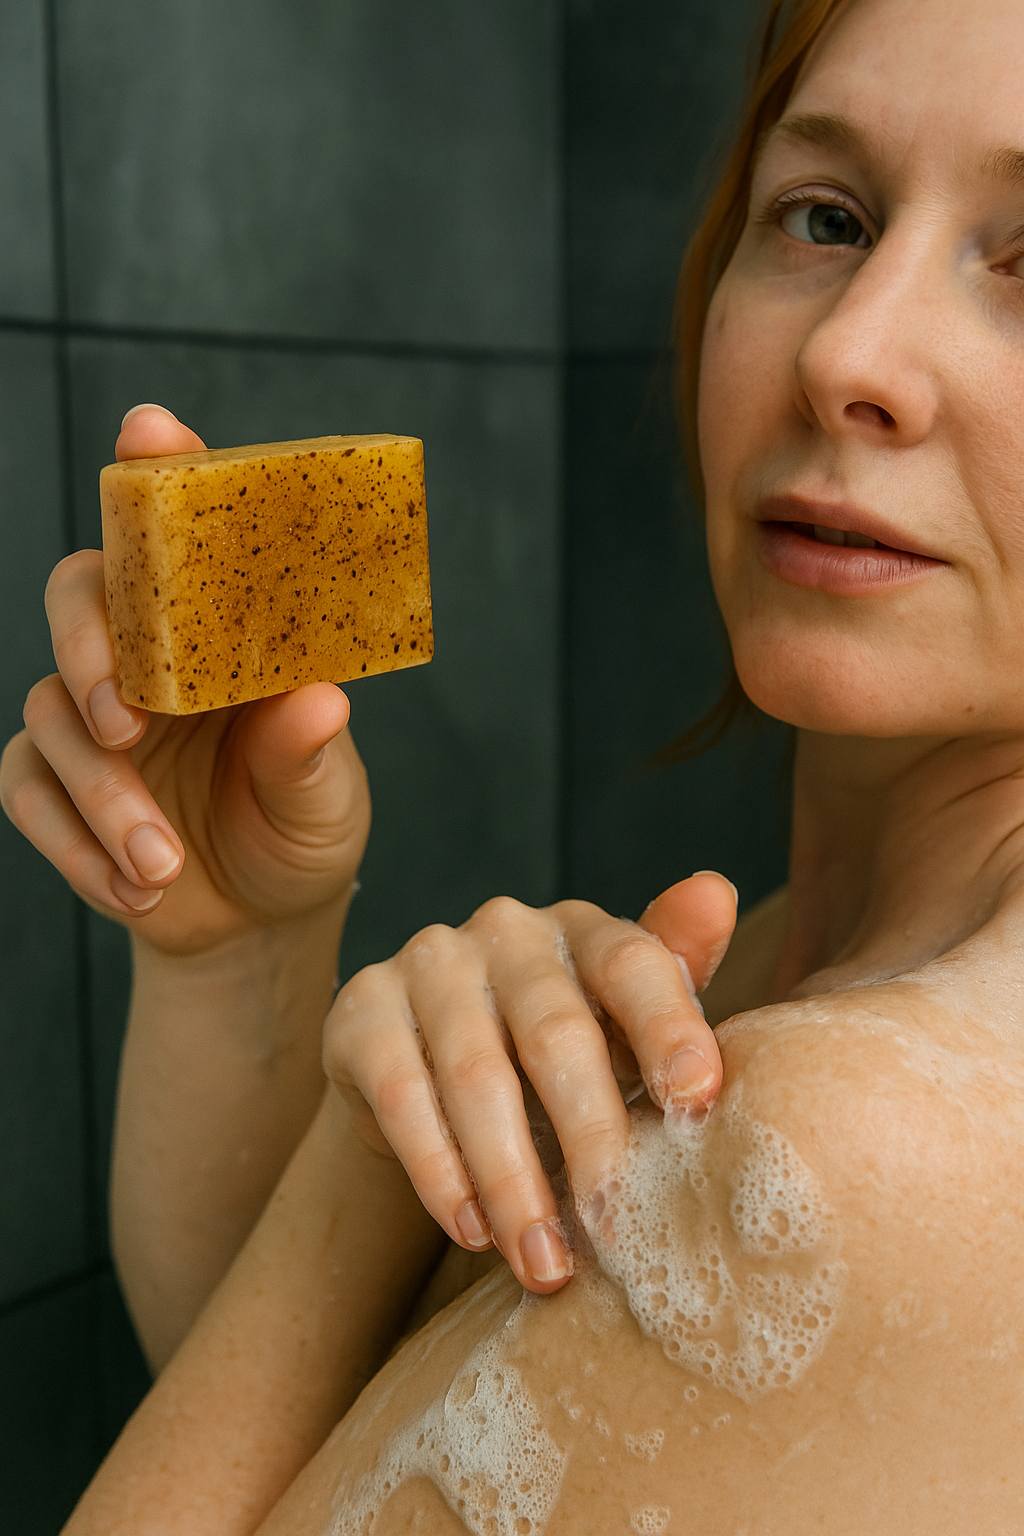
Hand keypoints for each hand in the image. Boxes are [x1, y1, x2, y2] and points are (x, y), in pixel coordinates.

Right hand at [0, 404, 370, 953]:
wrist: (260, 920)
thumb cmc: (302, 828)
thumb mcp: (327, 800)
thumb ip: (308, 754)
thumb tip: (319, 702)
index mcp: (222, 633)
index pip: (183, 535)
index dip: (160, 468)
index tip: (151, 428)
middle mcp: (151, 656)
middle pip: (79, 595)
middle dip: (90, 648)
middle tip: (130, 722)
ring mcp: (96, 715)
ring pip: (53, 713)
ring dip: (104, 797)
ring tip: (164, 866)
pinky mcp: (58, 782)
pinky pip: (30, 792)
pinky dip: (76, 847)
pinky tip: (136, 889)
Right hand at [322, 873, 736, 1294]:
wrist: (435, 1067)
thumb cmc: (560, 1051)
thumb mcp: (624, 1032)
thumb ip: (674, 983)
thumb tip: (717, 893)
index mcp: (586, 930)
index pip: (634, 964)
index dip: (668, 1027)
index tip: (699, 1100)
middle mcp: (506, 930)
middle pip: (556, 1033)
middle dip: (590, 1137)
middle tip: (616, 1229)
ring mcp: (429, 962)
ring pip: (476, 1077)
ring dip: (513, 1181)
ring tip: (544, 1261)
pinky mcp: (363, 1008)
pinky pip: (404, 1096)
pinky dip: (440, 1173)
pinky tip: (473, 1231)